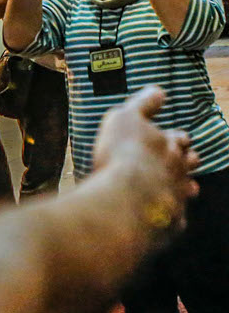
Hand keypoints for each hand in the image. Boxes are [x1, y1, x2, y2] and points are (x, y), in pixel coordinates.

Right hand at [92, 87, 199, 230]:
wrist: (127, 195)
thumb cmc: (123, 154)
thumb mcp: (124, 118)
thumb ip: (143, 104)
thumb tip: (158, 90)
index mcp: (169, 144)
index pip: (179, 137)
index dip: (175, 137)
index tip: (173, 136)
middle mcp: (179, 170)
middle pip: (188, 162)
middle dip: (185, 160)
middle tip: (180, 160)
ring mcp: (177, 196)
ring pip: (186, 190)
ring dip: (183, 187)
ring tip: (179, 187)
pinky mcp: (170, 222)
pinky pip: (174, 218)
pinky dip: (170, 214)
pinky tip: (161, 215)